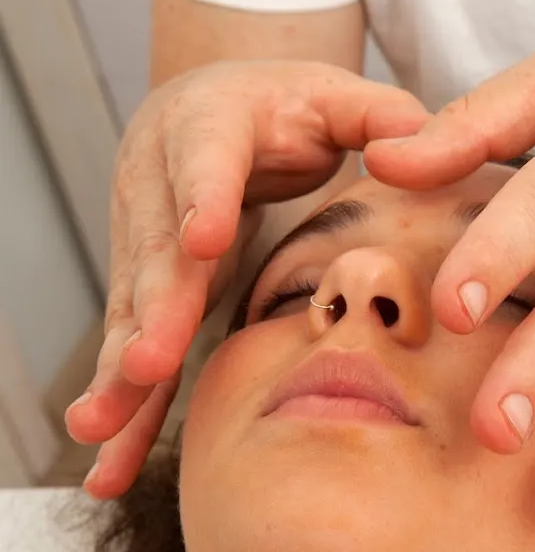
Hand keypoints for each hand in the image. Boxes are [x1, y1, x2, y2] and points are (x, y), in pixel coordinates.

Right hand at [67, 60, 429, 497]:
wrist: (221, 111)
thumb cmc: (289, 108)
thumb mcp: (337, 96)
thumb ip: (380, 115)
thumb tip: (416, 143)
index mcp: (212, 124)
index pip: (207, 159)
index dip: (204, 196)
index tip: (206, 239)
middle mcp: (163, 184)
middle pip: (159, 249)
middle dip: (155, 307)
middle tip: (153, 359)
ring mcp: (151, 242)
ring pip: (135, 309)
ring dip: (120, 368)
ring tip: (101, 424)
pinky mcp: (152, 292)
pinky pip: (136, 346)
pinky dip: (123, 402)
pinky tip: (105, 455)